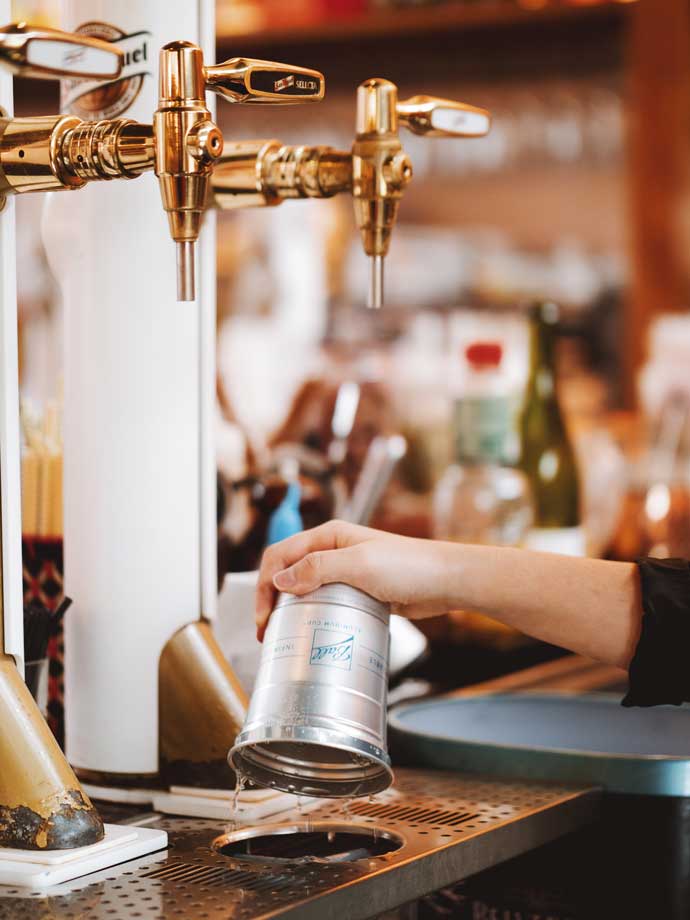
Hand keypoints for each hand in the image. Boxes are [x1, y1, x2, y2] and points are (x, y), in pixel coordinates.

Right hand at [255, 520, 453, 639]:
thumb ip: (317, 569)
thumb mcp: (358, 564)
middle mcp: (333, 550)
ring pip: (304, 588)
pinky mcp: (357, 591)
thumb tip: (280, 580)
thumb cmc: (410, 565)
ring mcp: (344, 571)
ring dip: (289, 608)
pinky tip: (310, 631)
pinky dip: (311, 614)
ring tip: (282, 634)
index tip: (263, 615)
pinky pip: (325, 601)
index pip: (280, 555)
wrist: (445, 581)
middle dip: (271, 599)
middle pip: (287, 571)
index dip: (264, 584)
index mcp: (328, 535)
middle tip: (266, 630)